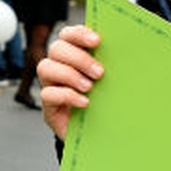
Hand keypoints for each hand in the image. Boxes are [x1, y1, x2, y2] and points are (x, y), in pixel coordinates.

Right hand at [38, 25, 102, 139]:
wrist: (103, 136)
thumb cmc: (107, 105)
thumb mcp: (112, 82)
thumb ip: (110, 66)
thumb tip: (124, 52)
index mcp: (74, 56)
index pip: (68, 35)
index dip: (78, 34)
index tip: (96, 41)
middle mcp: (59, 67)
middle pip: (56, 48)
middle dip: (78, 58)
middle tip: (99, 72)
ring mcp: (51, 86)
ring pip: (45, 67)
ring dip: (69, 74)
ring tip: (89, 87)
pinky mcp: (49, 106)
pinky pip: (47, 94)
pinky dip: (67, 95)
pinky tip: (85, 102)